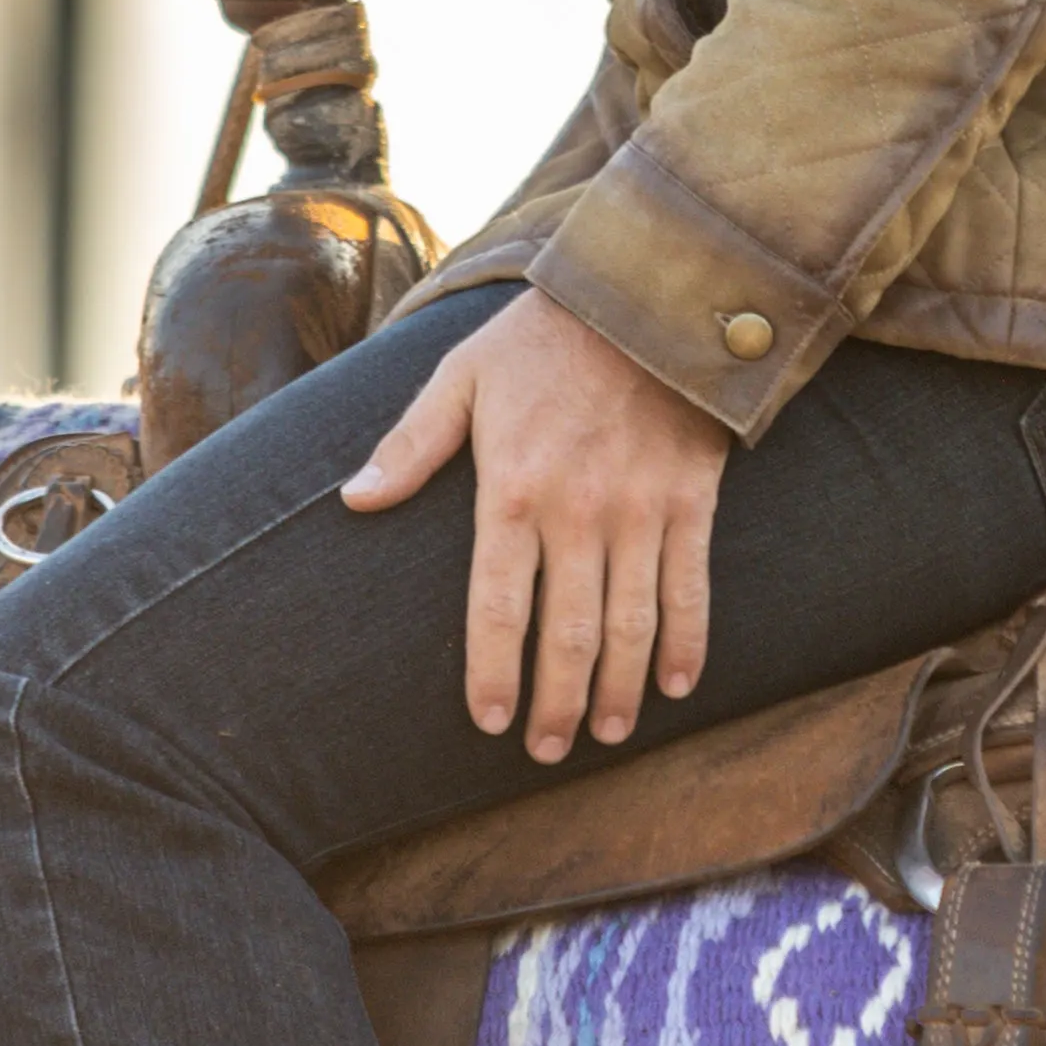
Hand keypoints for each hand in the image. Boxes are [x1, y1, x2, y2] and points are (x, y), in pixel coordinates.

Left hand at [342, 293, 727, 758]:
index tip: (489, 723)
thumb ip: (410, 445)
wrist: (648, 293)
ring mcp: (641, 510)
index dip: (494, 673)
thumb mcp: (461, 377)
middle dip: (557, 704)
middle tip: (545, 751)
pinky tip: (677, 686)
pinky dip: (687, 644)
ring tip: (608, 734)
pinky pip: (691, 588)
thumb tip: (353, 500)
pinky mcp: (691, 501)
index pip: (497, 607)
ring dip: (621, 690)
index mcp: (512, 489)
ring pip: (631, 625)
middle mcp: (579, 511)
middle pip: (568, 634)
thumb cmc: (542, 339)